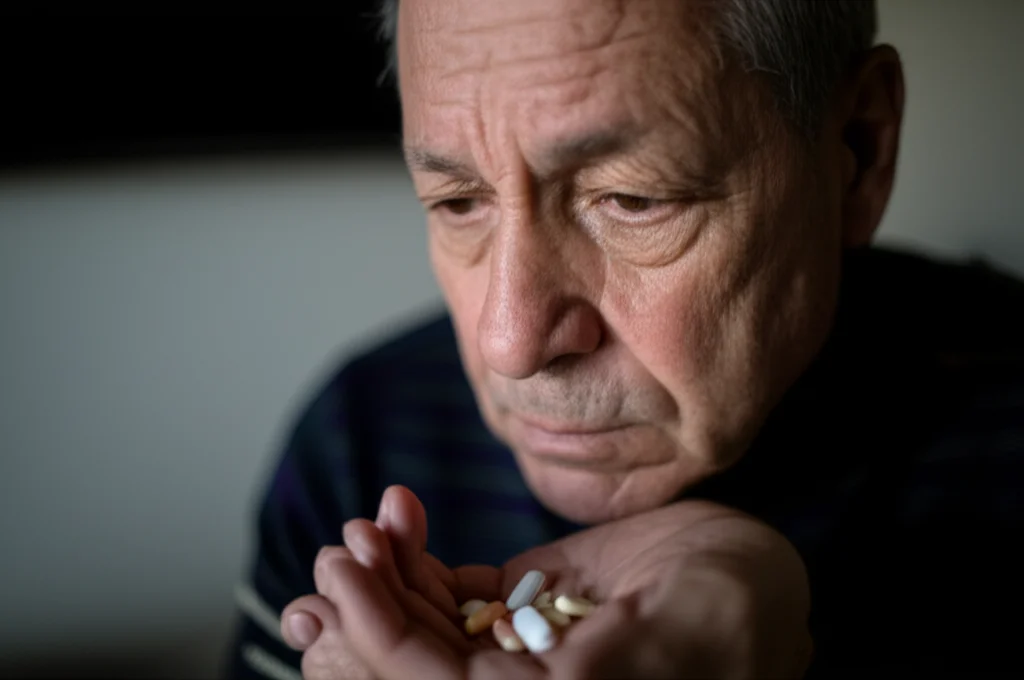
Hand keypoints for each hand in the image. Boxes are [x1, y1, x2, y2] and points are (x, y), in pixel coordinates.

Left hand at [289, 485, 812, 678]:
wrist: (762, 567)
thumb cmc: (743, 605)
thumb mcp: (673, 636)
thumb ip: (592, 673)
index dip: (376, 644)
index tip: (339, 578)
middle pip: (413, 668)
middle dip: (361, 617)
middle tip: (333, 553)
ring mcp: (515, 649)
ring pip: (422, 629)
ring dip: (381, 579)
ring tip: (364, 526)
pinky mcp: (521, 609)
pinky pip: (448, 596)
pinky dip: (412, 560)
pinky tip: (400, 519)